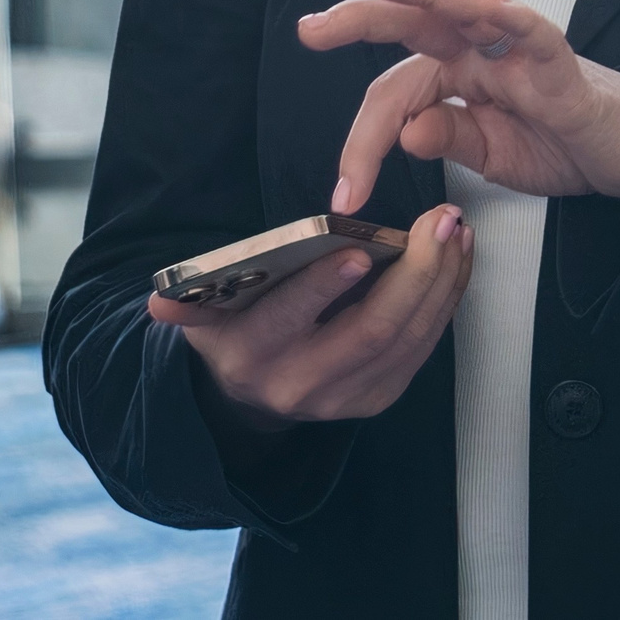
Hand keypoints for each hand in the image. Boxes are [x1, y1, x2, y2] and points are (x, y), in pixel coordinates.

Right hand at [146, 200, 471, 423]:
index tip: (359, 250)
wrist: (252, 395)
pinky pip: (424, 347)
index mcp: (252, 357)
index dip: (324, 287)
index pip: (289, 321)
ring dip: (442, 281)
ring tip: (456, 230)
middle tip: (441, 221)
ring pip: (408, 340)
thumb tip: (162, 301)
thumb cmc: (236, 328)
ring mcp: (346, 398)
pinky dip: (446, 299)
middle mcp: (301, 386)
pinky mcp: (379, 397)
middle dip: (414, 274)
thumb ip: (190, 301)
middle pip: (371, 332)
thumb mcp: (204, 315)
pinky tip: (458, 259)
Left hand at [297, 0, 619, 205]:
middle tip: (311, 29)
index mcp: (456, 75)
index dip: (362, 142)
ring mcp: (516, 49)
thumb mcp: (489, 156)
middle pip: (413, 24)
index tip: (345, 195)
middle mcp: (479, 51)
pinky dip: (504, 14)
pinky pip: (529, 28)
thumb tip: (406, 131)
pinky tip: (480, 2)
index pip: (395, 95)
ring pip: (465, 9)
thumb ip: (447, 138)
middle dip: (360, 19)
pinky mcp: (556, 58)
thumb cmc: (560, 144)